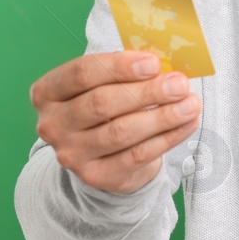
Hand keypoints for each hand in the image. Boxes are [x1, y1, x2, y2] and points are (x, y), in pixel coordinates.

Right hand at [30, 51, 201, 194]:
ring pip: (121, 132)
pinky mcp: (96, 176)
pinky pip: (137, 156)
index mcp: (48, 92)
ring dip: (162, 116)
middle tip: (179, 84)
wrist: (98, 155)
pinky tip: (187, 123)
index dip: (119, 66)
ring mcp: (71, 154)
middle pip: (101, 103)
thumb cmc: (105, 106)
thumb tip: (166, 64)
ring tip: (190, 104)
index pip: (81, 73)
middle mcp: (52, 124)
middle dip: (146, 92)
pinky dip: (167, 138)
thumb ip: (127, 71)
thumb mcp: (104, 83)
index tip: (153, 63)